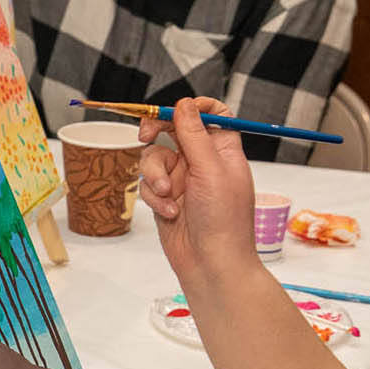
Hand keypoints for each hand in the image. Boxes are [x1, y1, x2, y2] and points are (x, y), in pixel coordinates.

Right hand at [136, 98, 260, 284]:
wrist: (211, 264)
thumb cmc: (223, 221)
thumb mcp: (210, 170)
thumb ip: (194, 134)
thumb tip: (184, 104)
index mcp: (223, 150)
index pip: (211, 114)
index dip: (192, 107)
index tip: (175, 110)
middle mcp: (202, 161)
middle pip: (173, 130)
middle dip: (156, 133)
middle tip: (145, 135)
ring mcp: (182, 179)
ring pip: (154, 157)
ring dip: (154, 174)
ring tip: (166, 194)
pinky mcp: (165, 198)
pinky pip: (147, 184)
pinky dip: (154, 197)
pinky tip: (169, 212)